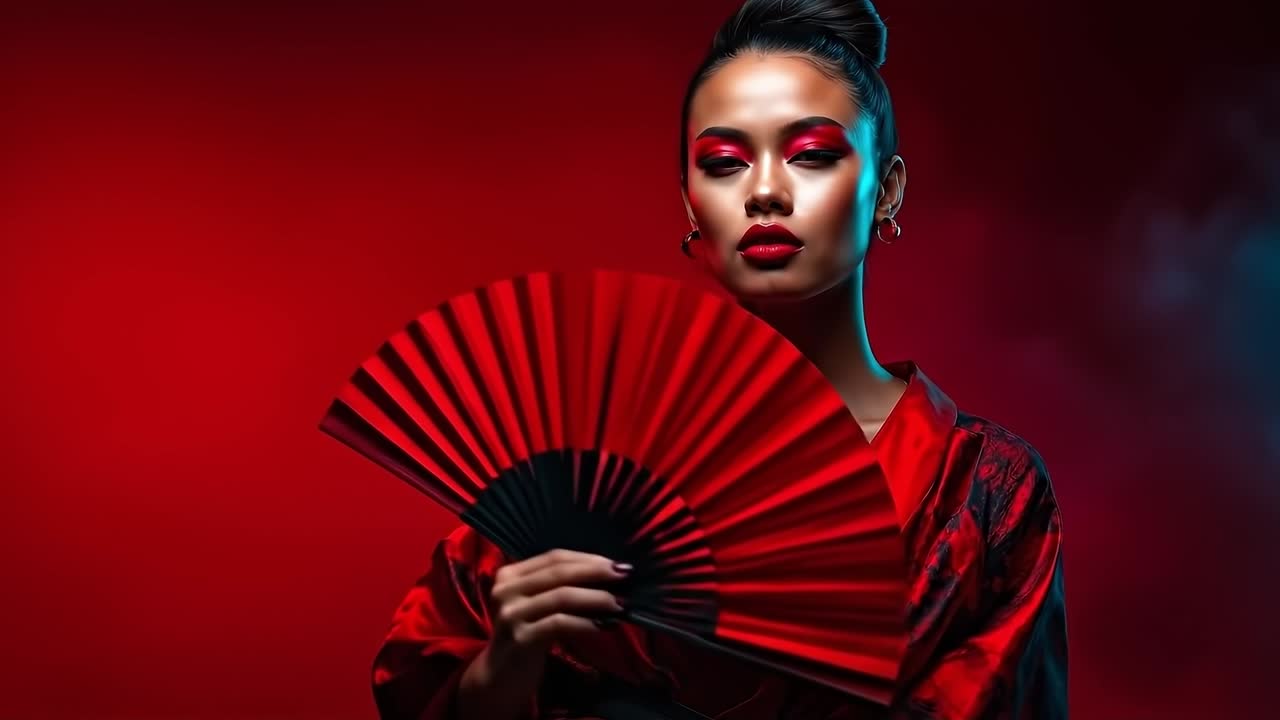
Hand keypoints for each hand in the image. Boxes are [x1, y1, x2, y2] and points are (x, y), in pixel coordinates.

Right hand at [456, 549, 630, 719]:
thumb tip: (607, 574)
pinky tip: (604, 625)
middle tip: (625, 576)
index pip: (554, 557)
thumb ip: (559, 587)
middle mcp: (505, 590)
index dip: (588, 558)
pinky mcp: (519, 638)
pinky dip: (585, 622)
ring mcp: (510, 614)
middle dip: (596, 572)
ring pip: (562, 596)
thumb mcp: (537, 606)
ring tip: (620, 603)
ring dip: (596, 598)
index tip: (617, 564)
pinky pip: (559, 623)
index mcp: (509, 575)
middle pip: (559, 572)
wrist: (499, 679)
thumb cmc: (526, 637)